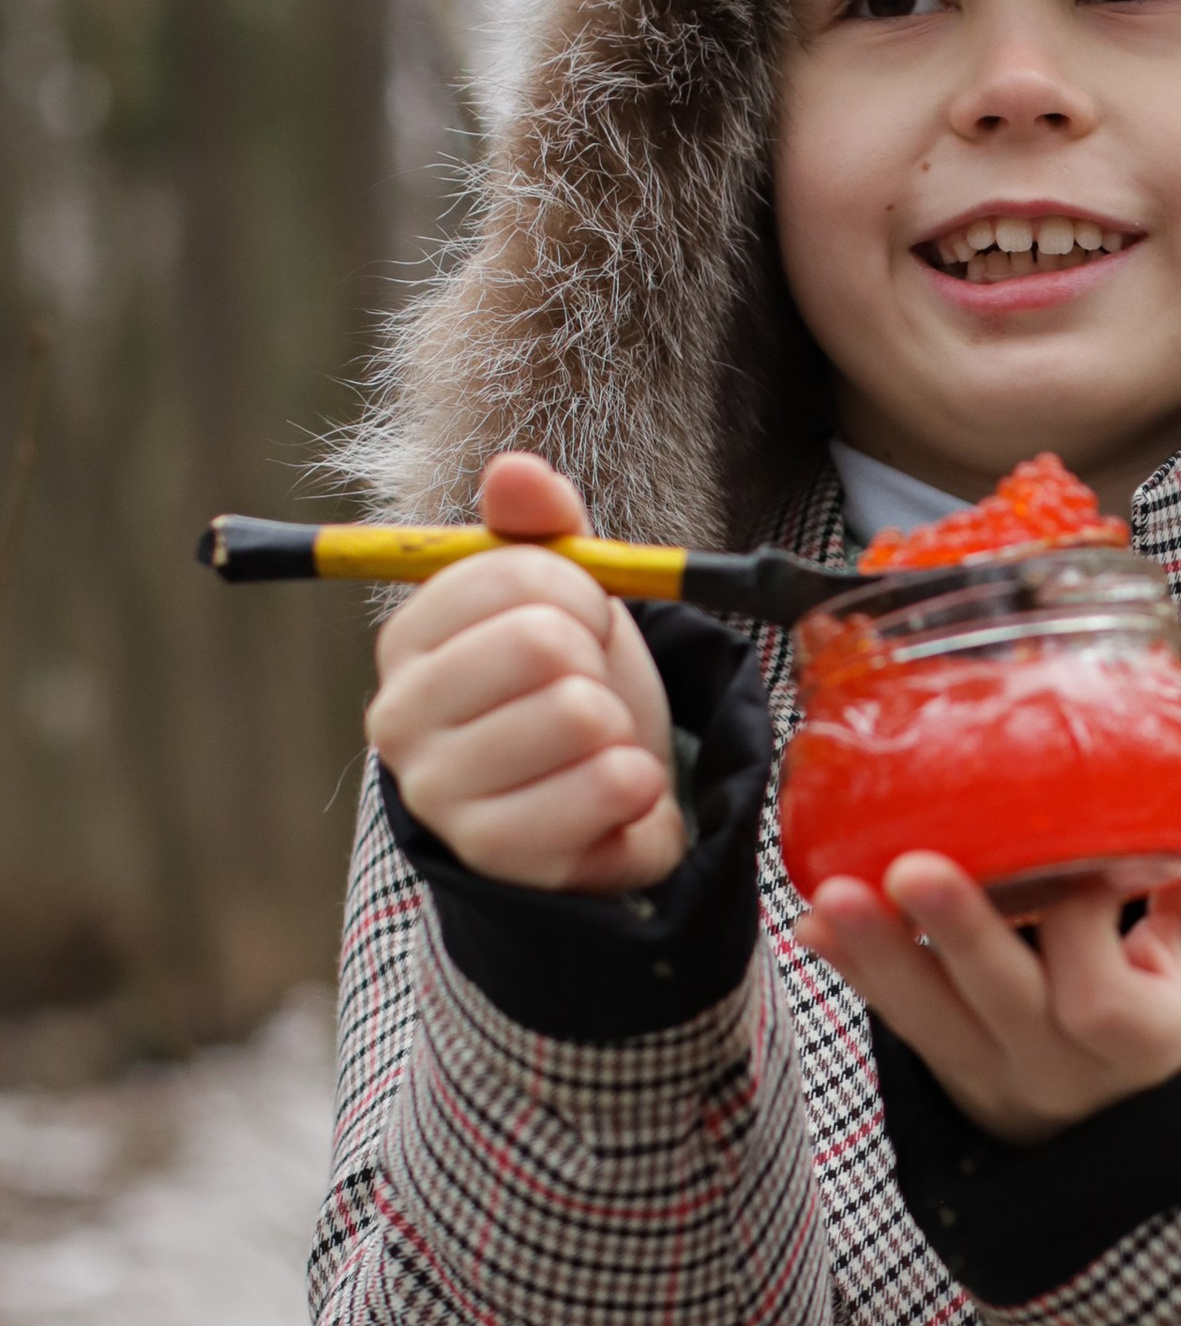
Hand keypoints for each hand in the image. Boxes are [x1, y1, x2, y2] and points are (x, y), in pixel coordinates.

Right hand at [365, 452, 685, 893]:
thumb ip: (543, 534)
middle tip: (591, 689)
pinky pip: (604, 786)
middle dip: (597, 660)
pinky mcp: (492, 853)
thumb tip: (517, 471)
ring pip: (575, 713)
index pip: (507, 570)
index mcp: (409, 640)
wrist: (604, 809)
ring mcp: (438, 791)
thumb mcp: (567, 604)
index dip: (578, 589)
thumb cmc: (573, 694)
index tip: (582, 622)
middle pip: (539, 642)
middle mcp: (399, 714)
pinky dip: (636, 783)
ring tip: (599, 746)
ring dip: (618, 725)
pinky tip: (620, 793)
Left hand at [798, 852, 1180, 1144]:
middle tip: (913, 868)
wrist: (1128, 1118)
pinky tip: (814, 925)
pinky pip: (896, 1021)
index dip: (1079, 909)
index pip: (1100, 978)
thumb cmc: (1168, 1010)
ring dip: (878, 951)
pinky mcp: (947, 1069)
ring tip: (835, 895)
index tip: (1076, 848)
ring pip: (931, 1018)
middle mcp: (1065, 1067)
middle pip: (1007, 1000)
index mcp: (1146, 1039)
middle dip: (958, 932)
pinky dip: (854, 970)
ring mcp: (997, 1074)